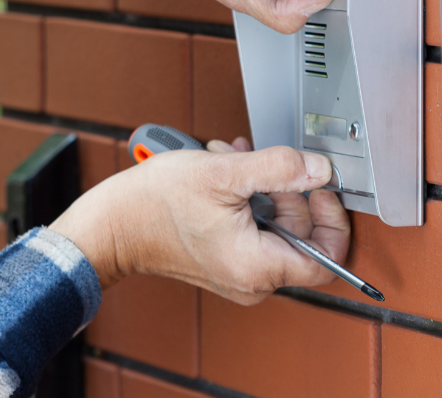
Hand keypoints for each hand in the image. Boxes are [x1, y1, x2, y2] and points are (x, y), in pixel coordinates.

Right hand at [49, 143, 349, 303]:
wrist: (110, 224)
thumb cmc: (153, 205)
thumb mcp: (223, 173)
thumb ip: (279, 168)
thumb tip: (320, 168)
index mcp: (259, 267)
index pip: (330, 257)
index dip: (332, 217)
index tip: (319, 187)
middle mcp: (252, 280)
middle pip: (300, 236)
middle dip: (286, 190)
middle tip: (264, 165)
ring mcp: (236, 274)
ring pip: (273, 229)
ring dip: (260, 188)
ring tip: (233, 162)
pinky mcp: (222, 263)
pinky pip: (251, 232)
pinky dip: (244, 201)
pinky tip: (223, 176)